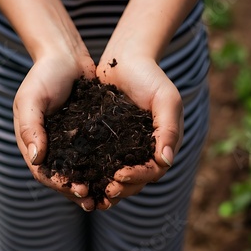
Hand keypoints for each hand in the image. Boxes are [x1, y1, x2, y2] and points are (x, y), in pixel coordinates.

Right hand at [13, 51, 96, 210]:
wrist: (65, 55)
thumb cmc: (44, 74)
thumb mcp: (31, 99)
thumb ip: (31, 127)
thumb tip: (36, 159)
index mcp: (34, 142)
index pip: (44, 173)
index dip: (61, 185)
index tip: (80, 191)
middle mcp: (52, 146)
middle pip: (63, 177)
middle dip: (78, 192)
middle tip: (97, 202)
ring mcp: (70, 141)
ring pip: (81, 171)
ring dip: (93, 186)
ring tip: (109, 197)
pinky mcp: (88, 134)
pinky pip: (95, 155)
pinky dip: (103, 168)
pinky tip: (118, 174)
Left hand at [94, 56, 183, 209]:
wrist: (126, 58)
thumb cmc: (150, 76)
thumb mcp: (166, 99)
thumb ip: (168, 129)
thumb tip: (165, 162)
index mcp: (163, 143)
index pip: (153, 170)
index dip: (138, 177)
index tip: (119, 176)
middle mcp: (145, 149)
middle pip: (136, 179)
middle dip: (122, 187)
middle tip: (105, 190)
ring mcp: (126, 146)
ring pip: (119, 175)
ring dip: (108, 186)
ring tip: (93, 192)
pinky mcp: (108, 140)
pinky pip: (103, 160)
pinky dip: (95, 172)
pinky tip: (82, 177)